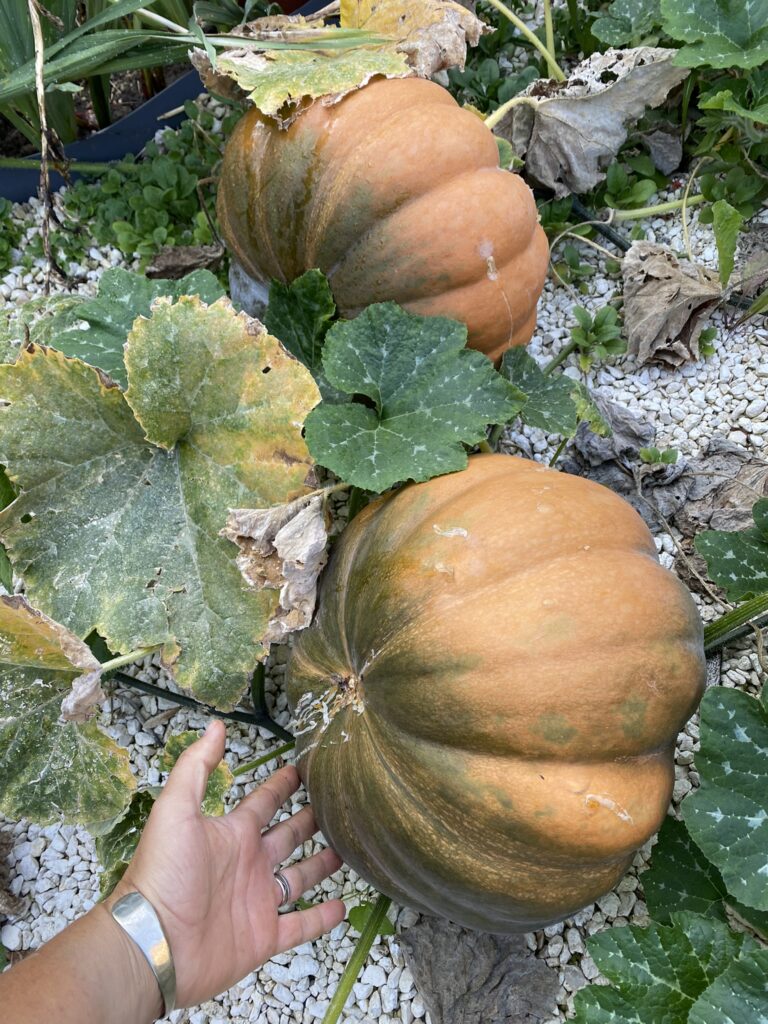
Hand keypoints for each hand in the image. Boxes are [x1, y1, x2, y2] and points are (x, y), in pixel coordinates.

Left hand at [110, 720, 344, 1007]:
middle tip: (338, 805)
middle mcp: (248, 864)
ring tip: (348, 850)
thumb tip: (216, 725)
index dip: (282, 784)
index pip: (264, 802)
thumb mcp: (175, 810)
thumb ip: (197, 767)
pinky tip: (343, 907)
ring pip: (299, 878)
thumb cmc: (163, 873)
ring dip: (321, 865)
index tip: (305, 768)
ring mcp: (258, 902)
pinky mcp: (263, 938)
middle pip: (288, 836)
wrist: (153, 944)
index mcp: (232, 834)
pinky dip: (321, 918)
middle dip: (310, 820)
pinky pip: (300, 925)